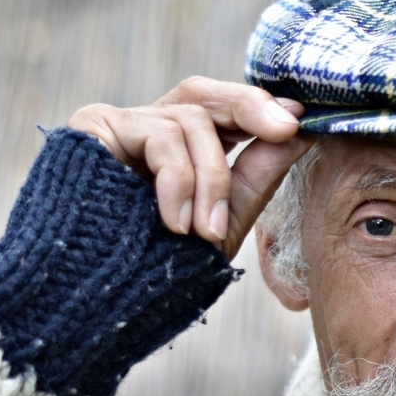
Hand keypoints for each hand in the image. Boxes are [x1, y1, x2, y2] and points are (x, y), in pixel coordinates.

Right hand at [69, 77, 314, 259]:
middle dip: (251, 107)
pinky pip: (156, 134)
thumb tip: (302, 129)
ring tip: (203, 232)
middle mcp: (148, 130)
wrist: (97, 301)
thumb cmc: (160, 269)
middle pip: (203, 94)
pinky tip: (174, 222)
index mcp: (179, 149)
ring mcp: (120, 125)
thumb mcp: (224, 220)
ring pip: (190, 119)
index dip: (262, 109)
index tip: (302, 120)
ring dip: (210, 179)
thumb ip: (259, 173)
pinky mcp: (92, 126)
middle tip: (286, 129)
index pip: (222, 111)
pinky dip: (176, 180)